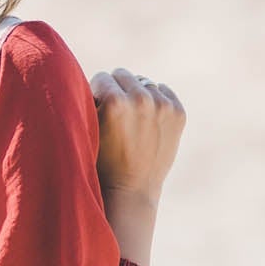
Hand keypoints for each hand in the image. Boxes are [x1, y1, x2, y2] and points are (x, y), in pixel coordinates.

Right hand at [90, 67, 185, 265]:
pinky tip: (147, 120)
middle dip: (116, 90)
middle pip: (122, 74)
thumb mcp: (87, 128)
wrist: (131, 191)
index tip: (97, 110)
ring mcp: (163, 106)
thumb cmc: (100, 161)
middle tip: (114, 113)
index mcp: (115, 101)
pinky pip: (163, 90)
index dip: (96, 94)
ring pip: (143, 82)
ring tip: (131, 118)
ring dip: (136, 94)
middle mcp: (141, 99)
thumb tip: (86, 76)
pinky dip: (155, 100)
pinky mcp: (178, 112)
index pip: (101, 77)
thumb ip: (87, 99)